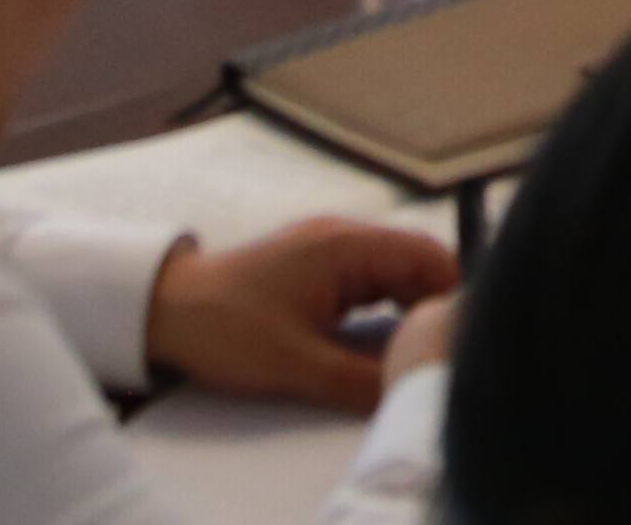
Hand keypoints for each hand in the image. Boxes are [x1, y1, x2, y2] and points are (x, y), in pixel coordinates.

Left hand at [147, 217, 462, 409]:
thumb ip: (357, 380)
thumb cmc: (225, 327)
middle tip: (448, 351)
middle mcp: (344, 238)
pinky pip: (371, 281)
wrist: (163, 311)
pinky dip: (387, 308)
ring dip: (412, 308)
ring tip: (421, 351)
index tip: (468, 335)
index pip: (427, 256)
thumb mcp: (295, 364)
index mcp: (346, 246)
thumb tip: (407, 392)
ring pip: (396, 273)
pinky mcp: (316, 268)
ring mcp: (329, 250)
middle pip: (417, 262)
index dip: (457, 293)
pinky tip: (387, 341)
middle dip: (438, 304)